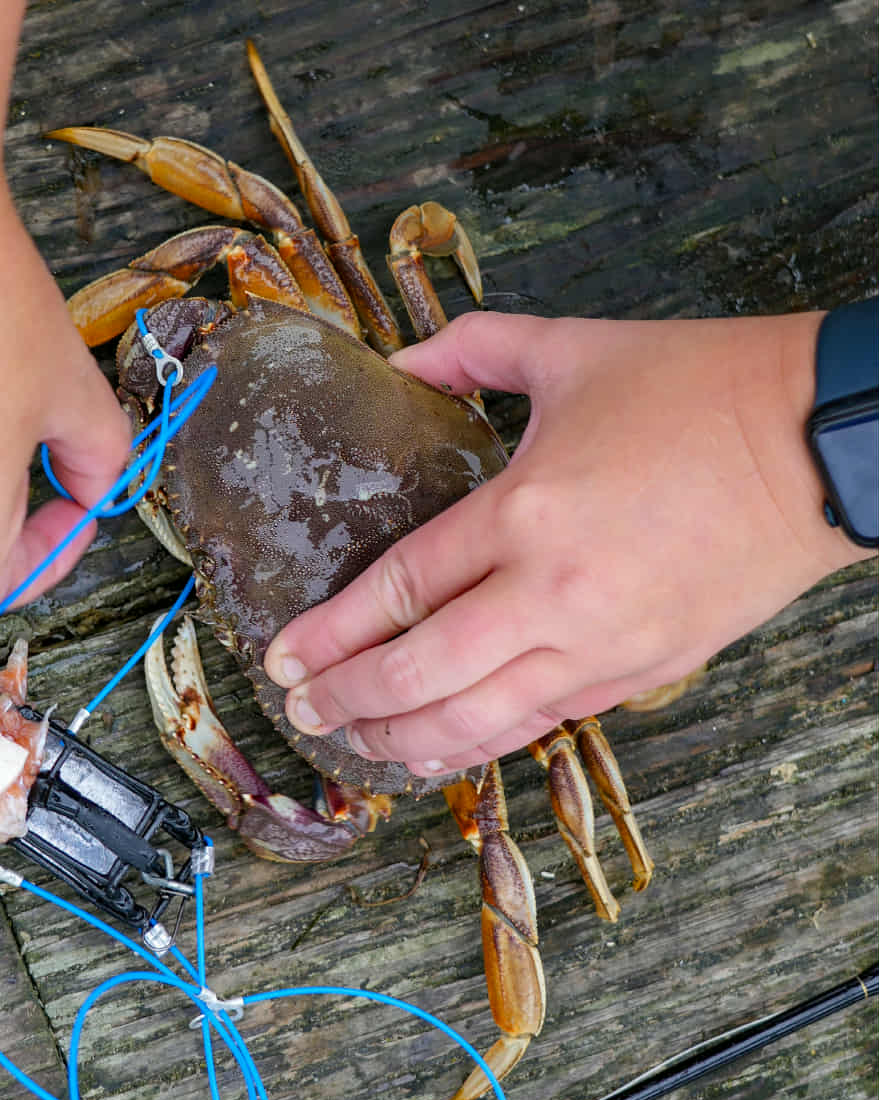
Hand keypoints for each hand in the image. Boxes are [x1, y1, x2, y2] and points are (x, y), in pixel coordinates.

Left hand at [263, 310, 868, 775]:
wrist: (818, 442)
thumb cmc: (699, 388)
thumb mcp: (571, 348)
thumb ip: (470, 352)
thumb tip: (399, 361)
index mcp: (524, 511)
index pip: (399, 592)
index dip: (330, 635)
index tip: (282, 657)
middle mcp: (554, 594)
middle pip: (422, 675)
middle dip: (349, 700)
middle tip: (302, 708)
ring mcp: (603, 645)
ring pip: (481, 722)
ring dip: (407, 741)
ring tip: (360, 744)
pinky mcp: (646, 670)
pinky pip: (546, 722)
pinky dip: (486, 744)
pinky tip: (445, 750)